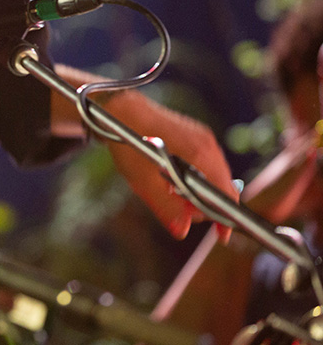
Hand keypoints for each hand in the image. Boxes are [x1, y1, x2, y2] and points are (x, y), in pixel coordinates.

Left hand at [102, 91, 237, 241]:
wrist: (120, 111)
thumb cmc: (129, 144)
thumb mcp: (143, 181)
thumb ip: (165, 207)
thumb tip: (183, 231)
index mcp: (200, 155)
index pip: (227, 193)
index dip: (225, 217)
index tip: (221, 236)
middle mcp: (208, 144)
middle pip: (223, 186)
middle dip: (205, 204)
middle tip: (180, 210)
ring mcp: (204, 137)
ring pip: (214, 176)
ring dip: (198, 191)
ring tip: (170, 191)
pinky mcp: (197, 135)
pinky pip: (205, 164)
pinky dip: (194, 177)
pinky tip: (172, 178)